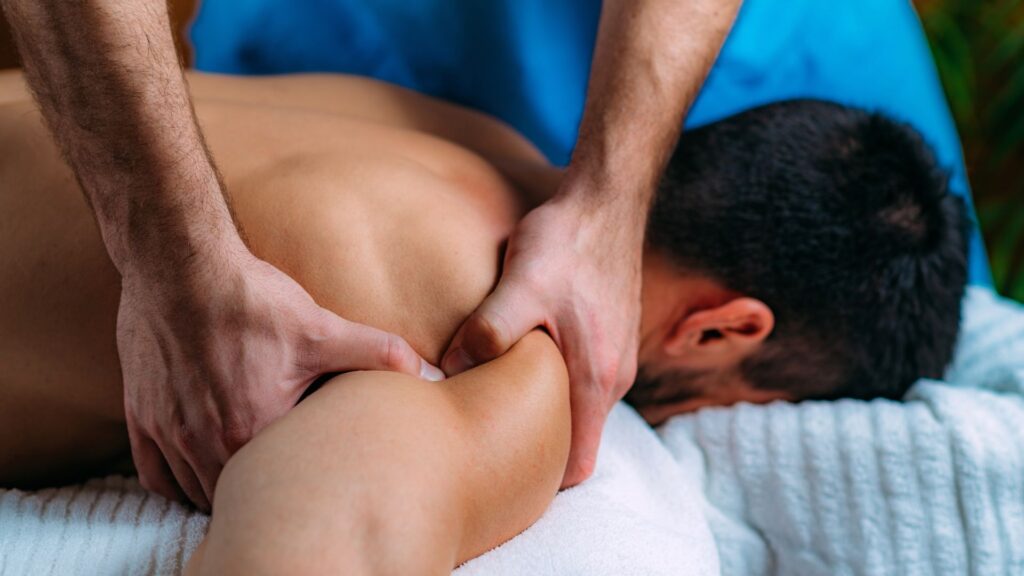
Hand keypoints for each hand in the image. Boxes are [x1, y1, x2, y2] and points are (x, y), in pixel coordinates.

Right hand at [119, 248, 441, 510]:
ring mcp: (169, 432)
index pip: (279, 483)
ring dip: (216, 489)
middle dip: (257, 490)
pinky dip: (174, 479)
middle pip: (233, 493)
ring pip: (193, 490)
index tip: (309, 470)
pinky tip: (195, 467)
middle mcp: (205, 442)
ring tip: (245, 474)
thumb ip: (375, 353)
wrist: (182, 265)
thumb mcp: (321, 328)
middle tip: (280, 477)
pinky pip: (154, 472)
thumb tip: (425, 368)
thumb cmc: (251, 299)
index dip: (297, 479)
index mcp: (253, 430)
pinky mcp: (142, 416)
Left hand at [442, 192, 642, 486]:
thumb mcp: (523, 283)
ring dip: (542, 411)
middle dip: (536, 448)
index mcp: (596, 377)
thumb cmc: (568, 242)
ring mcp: (615, 355)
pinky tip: (517, 362)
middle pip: (576, 438)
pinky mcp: (608, 334)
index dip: (545, 481)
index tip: (504, 482)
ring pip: (577, 406)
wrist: (607, 199)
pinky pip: (580, 378)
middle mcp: (613, 376)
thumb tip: (454, 371)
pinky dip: (553, 383)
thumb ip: (490, 330)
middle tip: (484, 443)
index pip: (578, 462)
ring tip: (493, 403)